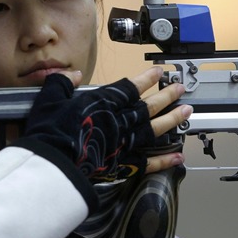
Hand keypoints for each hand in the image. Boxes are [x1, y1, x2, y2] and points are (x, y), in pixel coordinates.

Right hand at [23, 67, 191, 181]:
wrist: (53, 165)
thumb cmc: (50, 133)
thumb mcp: (49, 99)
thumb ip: (61, 83)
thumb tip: (73, 75)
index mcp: (103, 103)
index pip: (130, 87)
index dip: (146, 79)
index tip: (159, 72)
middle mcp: (119, 120)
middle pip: (148, 106)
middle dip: (166, 96)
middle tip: (181, 88)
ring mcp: (124, 143)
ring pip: (154, 129)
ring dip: (172, 120)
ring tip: (187, 111)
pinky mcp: (123, 164)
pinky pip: (149, 162)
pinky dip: (165, 160)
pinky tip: (178, 156)